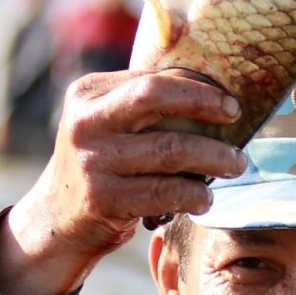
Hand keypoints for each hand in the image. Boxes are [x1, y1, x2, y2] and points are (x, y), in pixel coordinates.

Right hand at [0, 71, 242, 294]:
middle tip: (236, 125)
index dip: (197, 88)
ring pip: (168, 150)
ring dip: (212, 157)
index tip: (230, 104)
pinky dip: (192, 194)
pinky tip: (205, 198)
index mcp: (88, 93)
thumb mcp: (108, 122)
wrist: (59, 216)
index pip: (151, 79)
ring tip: (234, 165)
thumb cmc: (102, 163)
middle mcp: (85, 123)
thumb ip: (144, 101)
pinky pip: (163, 192)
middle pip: (154, 98)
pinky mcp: (102, 200)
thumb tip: (212, 89)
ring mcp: (92, 162)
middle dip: (203, 106)